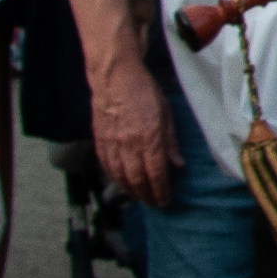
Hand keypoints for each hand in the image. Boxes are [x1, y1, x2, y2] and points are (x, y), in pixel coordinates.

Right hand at [93, 48, 181, 204]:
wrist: (115, 74)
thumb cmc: (144, 90)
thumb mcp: (166, 113)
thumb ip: (170, 141)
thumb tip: (178, 165)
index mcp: (149, 136)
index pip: (156, 173)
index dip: (160, 191)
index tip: (165, 201)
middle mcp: (128, 143)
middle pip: (136, 179)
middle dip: (146, 195)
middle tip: (153, 203)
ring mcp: (111, 142)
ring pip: (119, 176)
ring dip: (129, 190)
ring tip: (138, 197)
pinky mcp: (99, 139)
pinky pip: (106, 165)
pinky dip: (113, 178)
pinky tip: (120, 182)